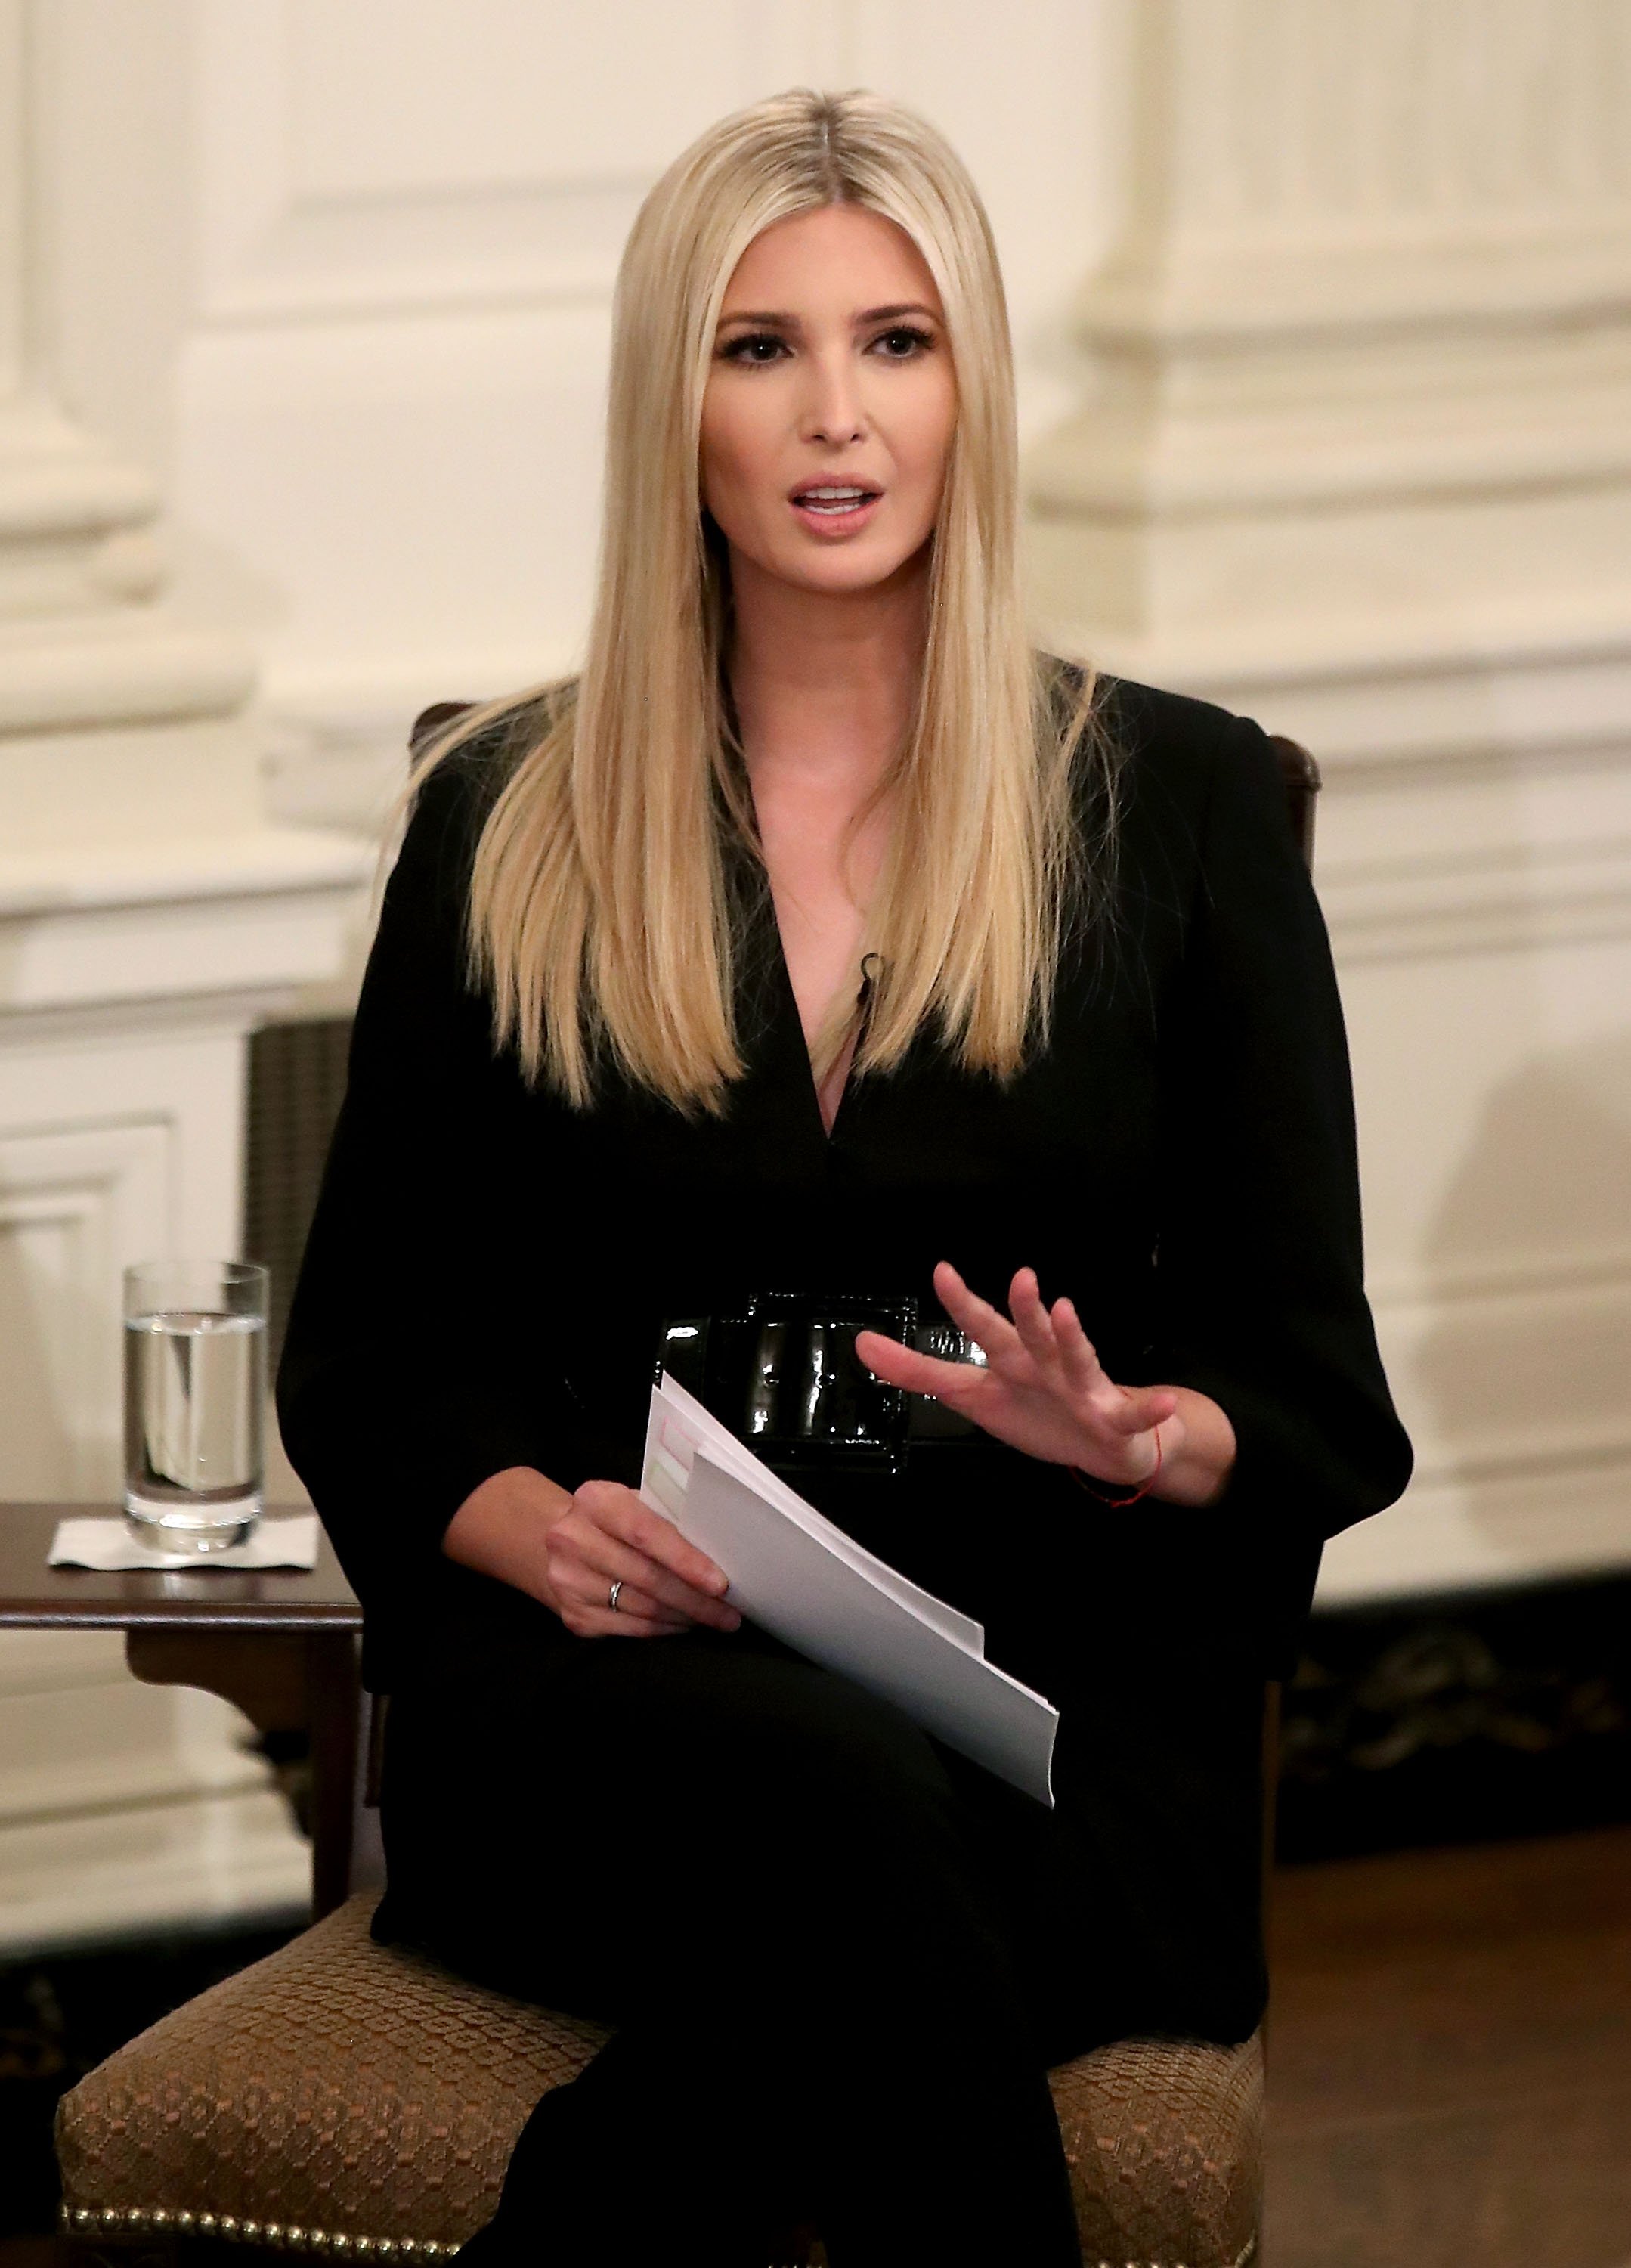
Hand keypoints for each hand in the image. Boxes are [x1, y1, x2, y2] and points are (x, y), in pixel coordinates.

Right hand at [542, 1480, 742, 1639]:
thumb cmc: (612, 1520)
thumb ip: (666, 1519)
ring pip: (642, 1609)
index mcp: (595, 1501)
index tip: (720, 1583)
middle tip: (730, 1613)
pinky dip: (663, 1629)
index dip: (685, 1560)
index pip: (645, 1533)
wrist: (553, 1541)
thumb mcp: (632, 1503)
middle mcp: (574, 1540)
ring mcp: (569, 1582)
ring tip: (714, 1619)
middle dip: (696, 1600)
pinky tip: (683, 1624)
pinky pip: (630, 1629)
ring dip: (685, 1617)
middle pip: (647, 1578)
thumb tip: (721, 1554)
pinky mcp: (573, 1616)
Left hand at [854, 1260, 1177, 1490]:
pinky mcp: (1116, 1419)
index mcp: (1011, 1359)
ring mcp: (1083, 1389)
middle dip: (1025, 1309)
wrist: (1100, 1445)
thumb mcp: (971, 1394)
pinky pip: (1135, 1415)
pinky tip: (1162, 1404)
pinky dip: (1151, 1410)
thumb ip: (917, 1370)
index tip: (941, 1271)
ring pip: (1078, 1359)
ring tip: (1067, 1312)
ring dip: (1073, 1337)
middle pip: (1030, 1335)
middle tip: (1022, 1278)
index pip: (981, 1329)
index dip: (961, 1305)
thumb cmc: (1035, 1410)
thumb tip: (860, 1344)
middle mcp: (1046, 1364)